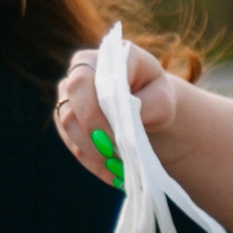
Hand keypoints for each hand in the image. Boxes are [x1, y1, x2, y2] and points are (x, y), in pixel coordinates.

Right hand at [53, 41, 179, 188]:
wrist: (149, 109)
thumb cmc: (157, 97)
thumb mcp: (165, 97)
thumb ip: (151, 102)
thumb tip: (130, 115)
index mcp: (103, 57)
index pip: (86, 78)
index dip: (96, 109)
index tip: (118, 136)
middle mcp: (79, 71)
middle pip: (70, 101)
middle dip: (93, 132)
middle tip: (114, 156)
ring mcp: (68, 96)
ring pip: (68, 125)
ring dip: (93, 152)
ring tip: (119, 170)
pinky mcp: (67, 121)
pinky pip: (72, 144)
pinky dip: (93, 163)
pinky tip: (114, 175)